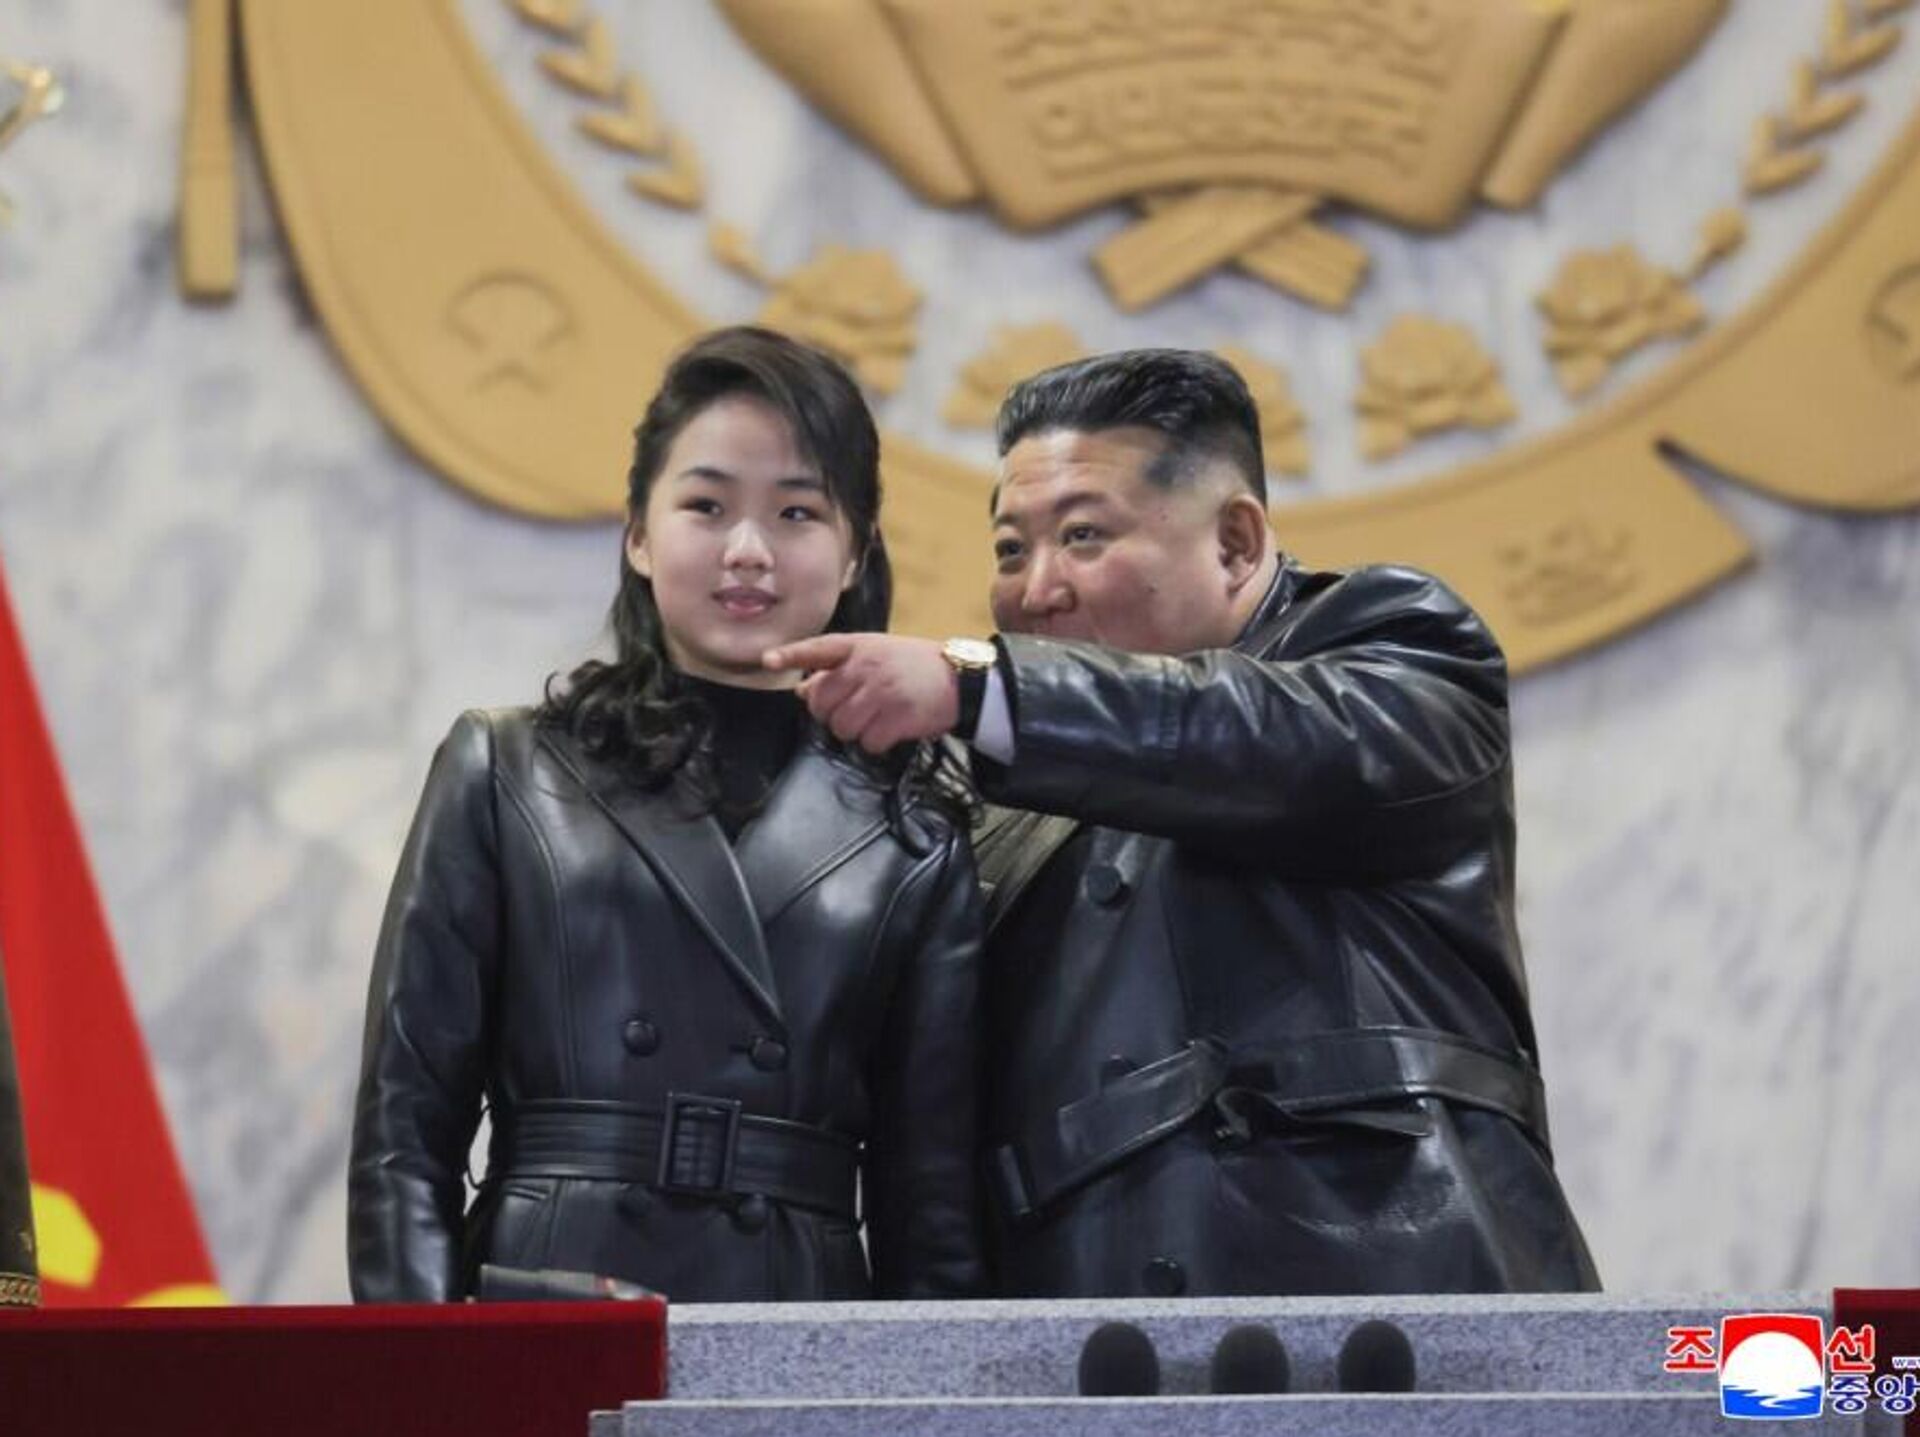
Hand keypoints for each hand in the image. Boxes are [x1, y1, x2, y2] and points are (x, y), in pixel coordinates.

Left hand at [764, 634, 957, 753]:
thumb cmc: (914, 667)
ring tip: (877, 718)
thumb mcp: (876, 656)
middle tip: (857, 709)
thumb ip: (839, 670)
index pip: (818, 649)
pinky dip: (877, 743)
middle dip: (832, 714)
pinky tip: (892, 729)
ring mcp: (882, 691)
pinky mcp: (897, 717)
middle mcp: (867, 666)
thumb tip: (802, 691)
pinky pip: (868, 743)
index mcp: (859, 647)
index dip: (792, 655)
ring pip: (841, 727)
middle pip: (822, 703)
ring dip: (855, 731)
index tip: (767, 660)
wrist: (962, 680)